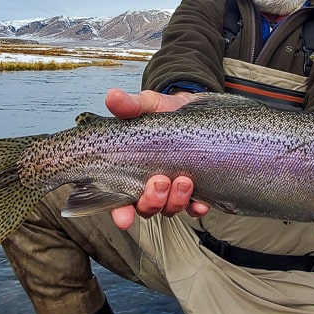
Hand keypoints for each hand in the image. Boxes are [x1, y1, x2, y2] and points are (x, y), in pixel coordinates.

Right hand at [104, 89, 207, 228]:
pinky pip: (195, 207)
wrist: (192, 109)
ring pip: (170, 209)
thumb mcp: (147, 105)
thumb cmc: (162, 111)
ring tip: (183, 181)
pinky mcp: (196, 189)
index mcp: (130, 171)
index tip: (123, 217)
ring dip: (175, 201)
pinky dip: (197, 208)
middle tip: (159, 181)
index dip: (120, 213)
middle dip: (152, 201)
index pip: (119, 200)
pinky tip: (201, 203)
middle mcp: (150, 186)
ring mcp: (173, 190)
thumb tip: (112, 96)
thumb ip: (129, 105)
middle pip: (146, 208)